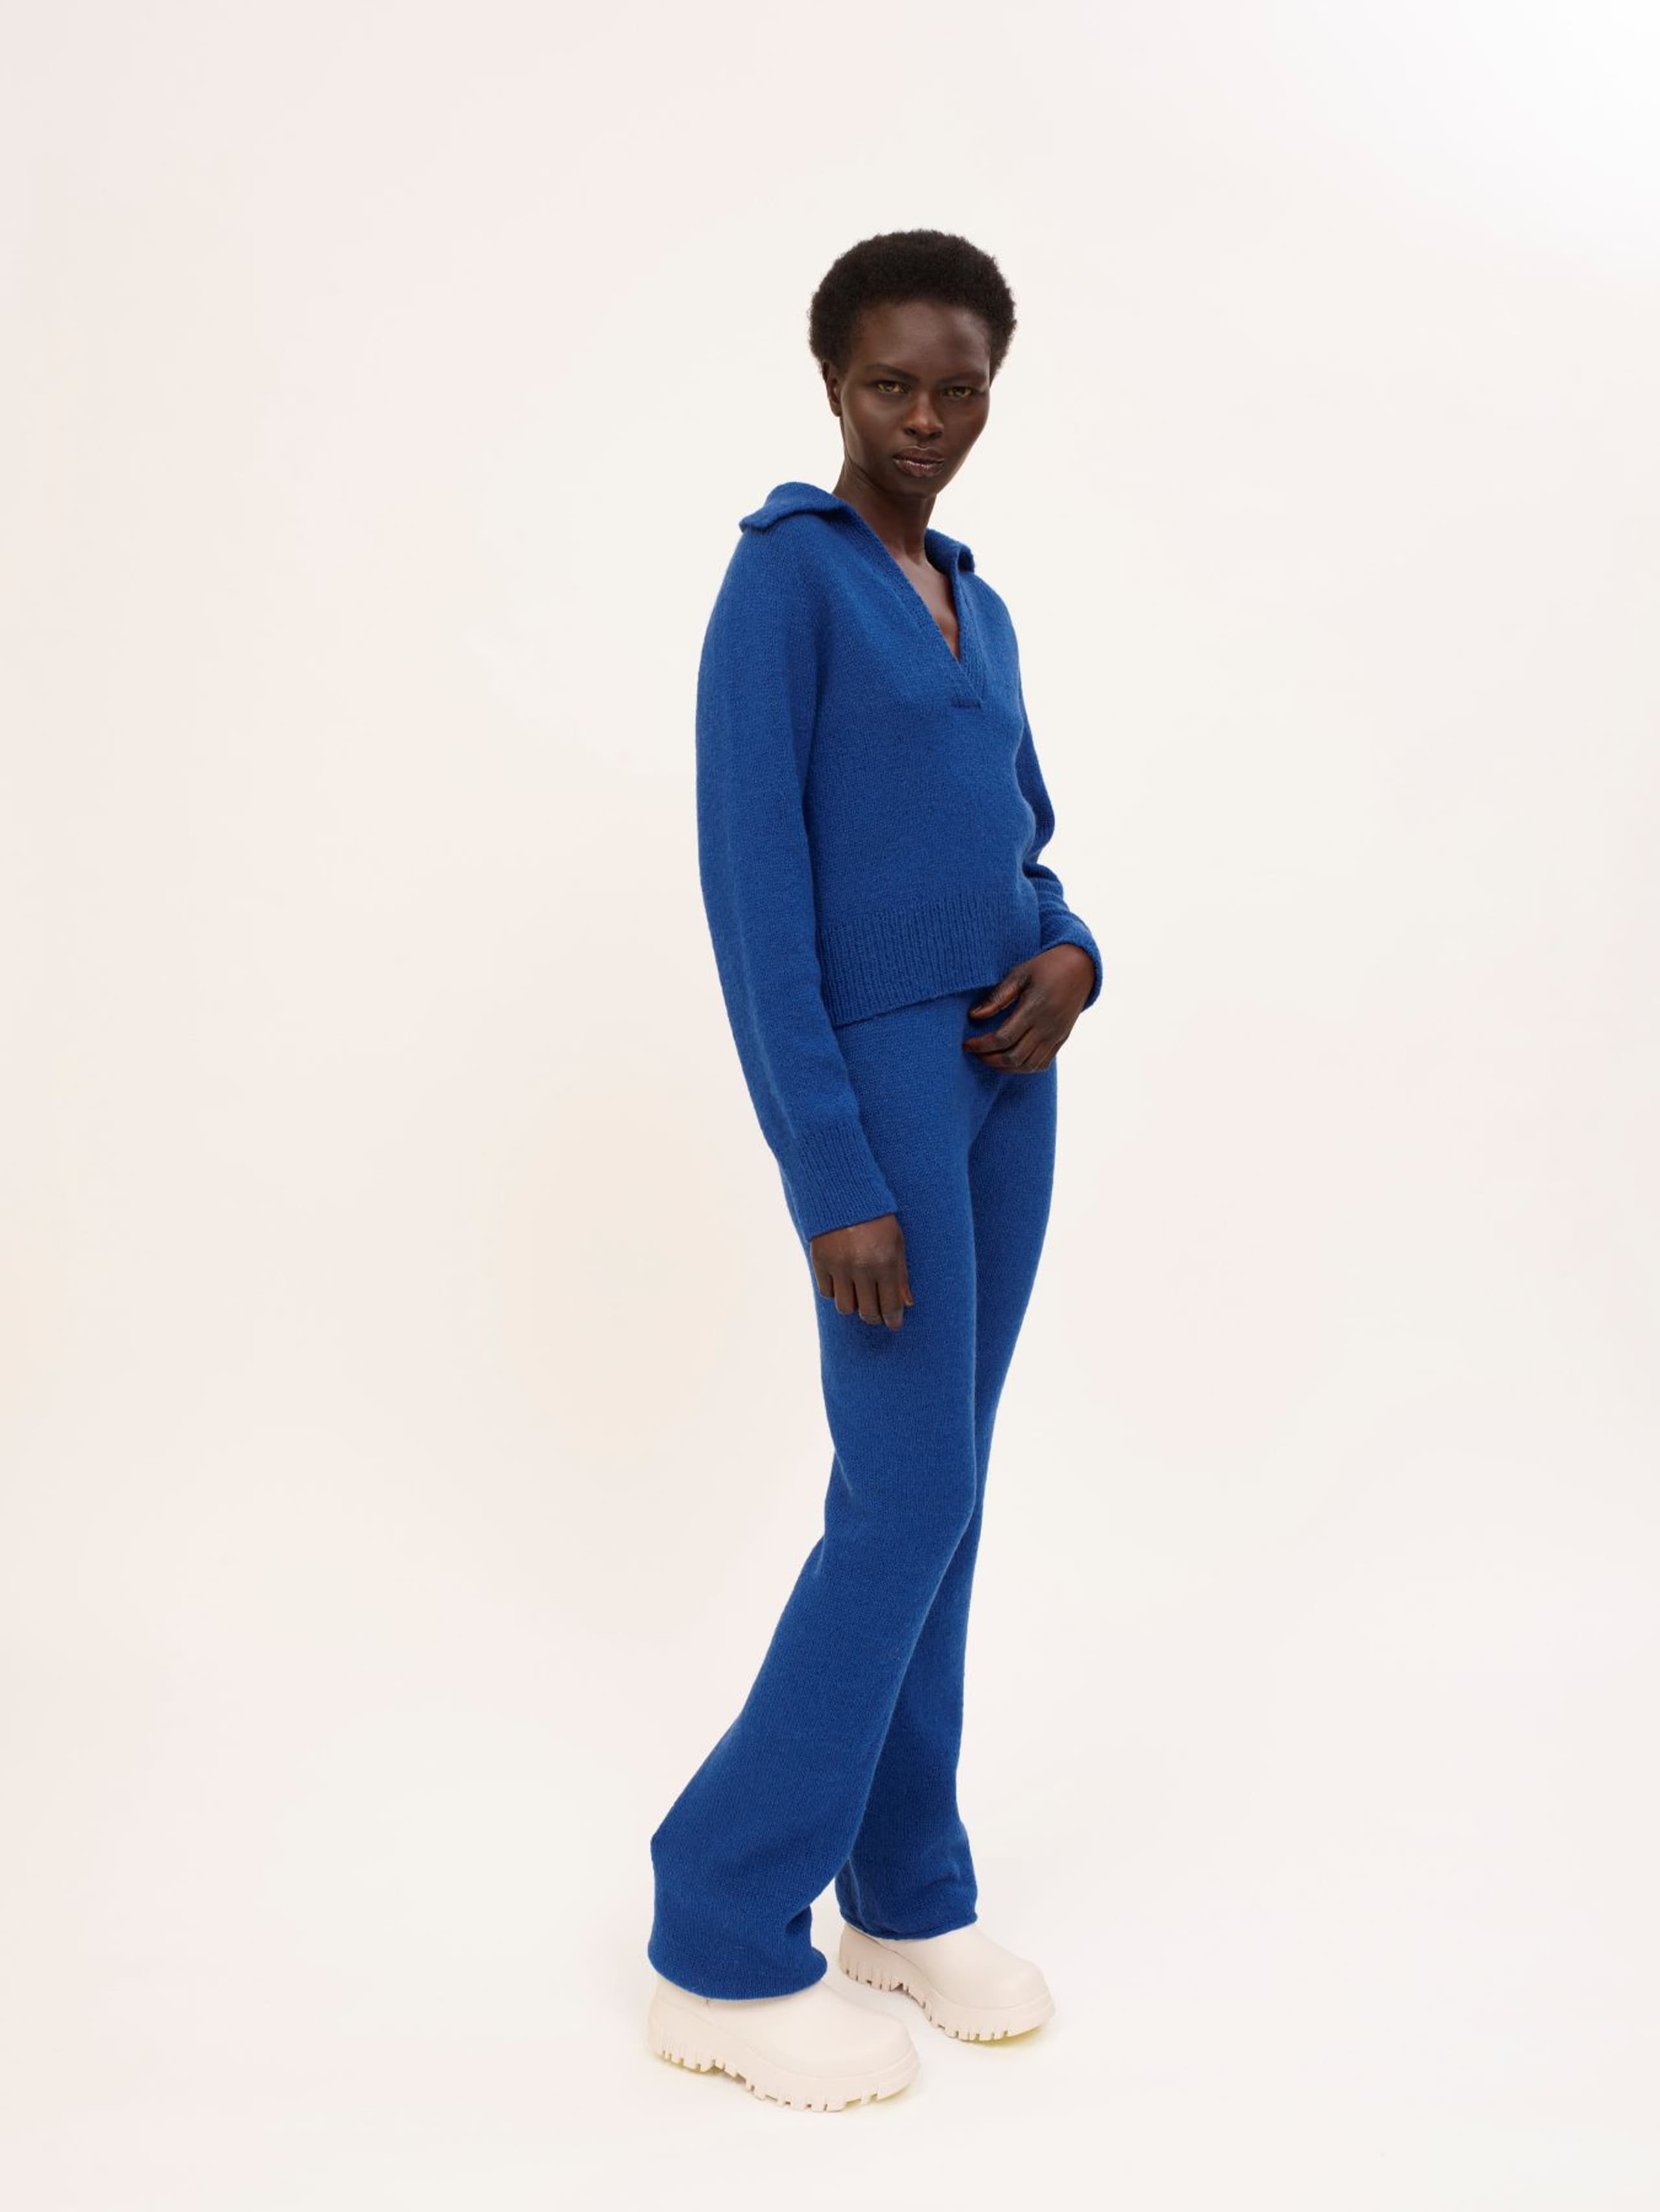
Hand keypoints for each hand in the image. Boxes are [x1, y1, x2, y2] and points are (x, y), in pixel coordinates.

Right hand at [809, 1212, 913, 1327]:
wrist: (843, 1192)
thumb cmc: (877, 1217)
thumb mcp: (897, 1241)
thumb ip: (902, 1274)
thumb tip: (907, 1304)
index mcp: (885, 1262)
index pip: (890, 1305)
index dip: (893, 1319)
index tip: (894, 1323)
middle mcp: (861, 1268)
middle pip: (867, 1312)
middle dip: (874, 1316)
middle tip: (876, 1312)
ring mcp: (839, 1266)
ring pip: (844, 1307)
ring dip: (853, 1305)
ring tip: (858, 1294)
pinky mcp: (820, 1261)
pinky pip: (827, 1292)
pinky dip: (835, 1291)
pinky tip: (842, 1281)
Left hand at [962, 944, 1095, 1070]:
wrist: (1081, 967)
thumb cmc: (1045, 967)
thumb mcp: (1019, 974)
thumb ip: (997, 997)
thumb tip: (973, 1016)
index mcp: (1034, 1008)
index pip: (1003, 1038)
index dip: (981, 1045)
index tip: (967, 1044)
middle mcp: (1047, 1026)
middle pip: (1014, 1057)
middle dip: (989, 1059)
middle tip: (975, 1053)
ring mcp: (1056, 1035)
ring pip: (1027, 1066)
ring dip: (1004, 1068)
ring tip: (988, 1058)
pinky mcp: (1061, 1039)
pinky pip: (1041, 1064)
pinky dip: (1022, 1068)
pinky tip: (1009, 1061)